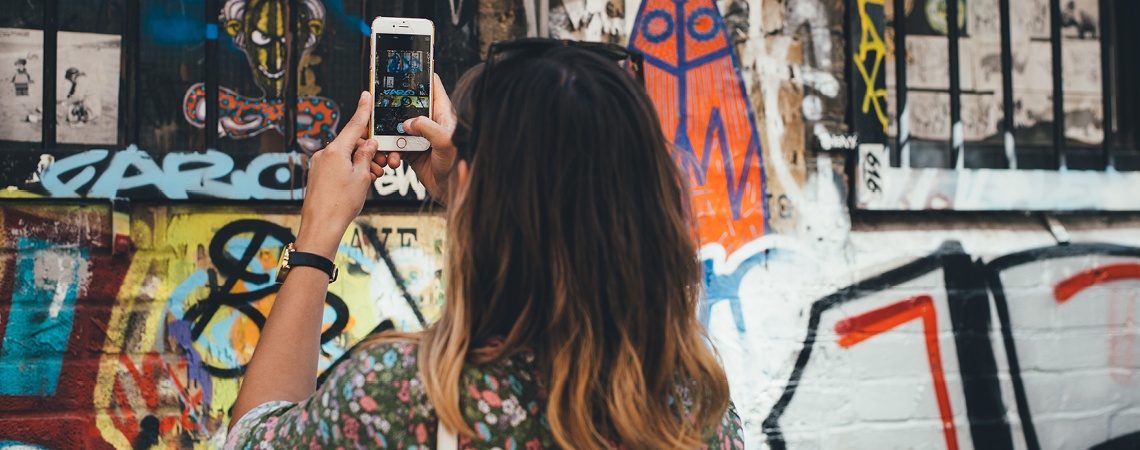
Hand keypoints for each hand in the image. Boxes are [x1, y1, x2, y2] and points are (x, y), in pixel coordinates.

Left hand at [296, 91, 385, 258]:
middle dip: (368, 150)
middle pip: (351, 142)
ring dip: (361, 163)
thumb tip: (368, 144)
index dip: (363, 110)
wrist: (321, 226)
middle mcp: (324, 154)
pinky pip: (337, 165)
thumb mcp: (362, 177)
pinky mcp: (317, 175)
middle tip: (382, 163)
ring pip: (345, 156)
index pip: (354, 125)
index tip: (366, 95)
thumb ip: (366, 156)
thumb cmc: (341, 204)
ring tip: (372, 178)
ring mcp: (319, 165)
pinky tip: (359, 182)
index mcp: (336, 150)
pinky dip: (350, 169)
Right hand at [383, 74, 456, 203]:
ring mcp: (420, 136)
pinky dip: (390, 152)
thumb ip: (427, 128)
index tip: (404, 67)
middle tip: (380, 108)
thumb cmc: (457, 165)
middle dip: (393, 107)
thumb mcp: (445, 142)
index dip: (420, 74)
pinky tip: (392, 159)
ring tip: (384, 142)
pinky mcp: (412, 151)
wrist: (452, 191)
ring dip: (388, 134)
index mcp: (443, 113)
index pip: (432, 85)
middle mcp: (431, 121)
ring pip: (397, 126)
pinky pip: (395, 146)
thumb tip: (408, 123)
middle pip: (408, 104)